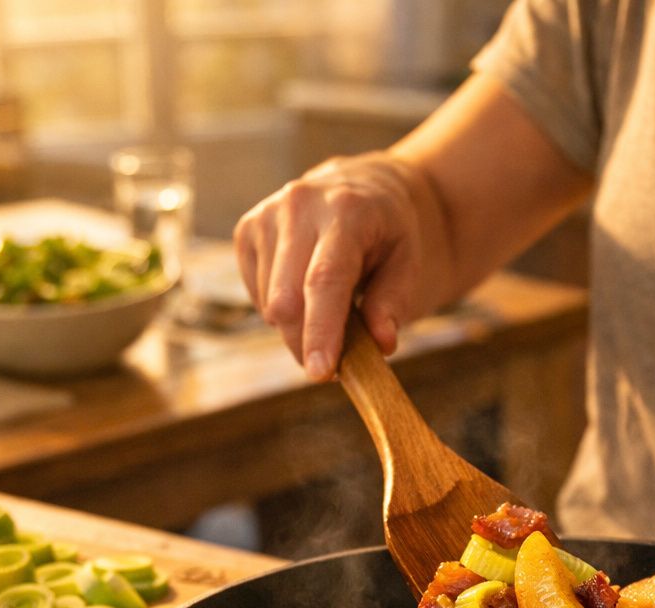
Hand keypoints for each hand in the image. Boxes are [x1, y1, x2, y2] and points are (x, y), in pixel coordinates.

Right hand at [233, 153, 431, 379]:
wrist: (360, 187)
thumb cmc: (388, 231)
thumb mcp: (408, 260)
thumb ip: (394, 301)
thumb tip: (382, 343)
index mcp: (346, 210)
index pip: (325, 280)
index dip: (321, 330)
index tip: (320, 373)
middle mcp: (299, 206)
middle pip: (288, 299)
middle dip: (307, 343)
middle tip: (334, 363)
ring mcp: (266, 215)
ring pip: (270, 304)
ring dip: (298, 326)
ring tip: (329, 310)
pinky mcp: (246, 230)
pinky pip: (258, 296)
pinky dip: (282, 310)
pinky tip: (305, 291)